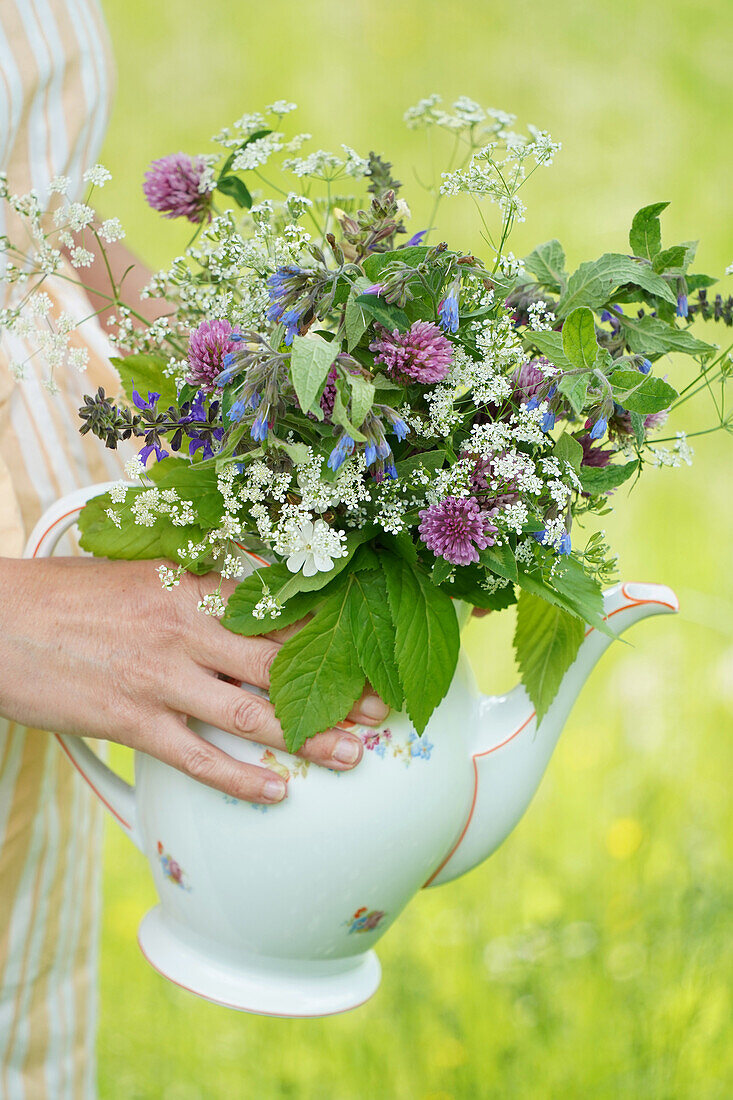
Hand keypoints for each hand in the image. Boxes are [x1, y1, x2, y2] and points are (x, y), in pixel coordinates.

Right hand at [0, 558, 388, 802]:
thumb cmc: (73, 595)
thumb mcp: (145, 572)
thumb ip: (202, 586)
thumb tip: (254, 599)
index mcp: (194, 586)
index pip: (278, 616)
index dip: (330, 641)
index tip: (367, 657)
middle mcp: (186, 629)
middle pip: (279, 665)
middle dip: (337, 692)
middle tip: (380, 714)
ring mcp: (160, 677)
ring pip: (251, 714)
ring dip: (308, 739)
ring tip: (352, 758)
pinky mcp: (130, 721)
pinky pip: (198, 758)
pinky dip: (241, 778)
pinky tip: (277, 793)